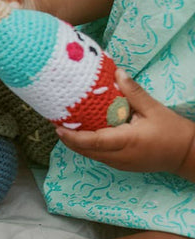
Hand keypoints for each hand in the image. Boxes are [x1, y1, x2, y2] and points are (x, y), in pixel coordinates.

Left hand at [56, 69, 194, 176]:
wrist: (186, 155)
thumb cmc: (172, 131)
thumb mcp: (154, 109)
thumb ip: (133, 93)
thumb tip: (117, 74)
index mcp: (127, 141)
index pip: (93, 141)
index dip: (73, 136)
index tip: (58, 127)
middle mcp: (119, 156)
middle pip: (86, 151)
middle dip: (68, 139)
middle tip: (56, 122)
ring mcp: (119, 164)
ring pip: (91, 155)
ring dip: (76, 143)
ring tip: (65, 127)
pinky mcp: (121, 165)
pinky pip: (98, 156)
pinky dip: (88, 146)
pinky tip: (83, 134)